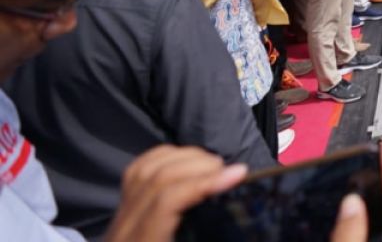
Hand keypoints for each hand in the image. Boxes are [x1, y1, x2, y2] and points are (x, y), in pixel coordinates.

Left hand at [105, 146, 247, 241]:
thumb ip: (209, 237)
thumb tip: (251, 231)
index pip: (167, 201)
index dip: (204, 182)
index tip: (239, 175)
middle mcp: (124, 232)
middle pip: (157, 178)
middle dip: (200, 166)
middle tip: (230, 173)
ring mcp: (119, 221)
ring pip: (145, 170)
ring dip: (184, 158)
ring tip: (213, 167)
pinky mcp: (121, 216)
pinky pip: (137, 172)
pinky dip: (166, 158)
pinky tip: (187, 164)